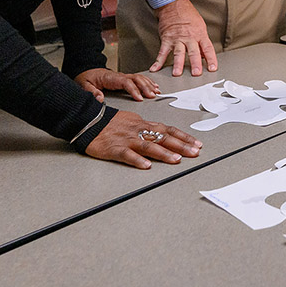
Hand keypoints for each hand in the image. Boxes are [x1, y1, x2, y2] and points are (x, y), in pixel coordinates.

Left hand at [75, 68, 159, 102]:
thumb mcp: (84, 84)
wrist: (86, 71)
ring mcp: (123, 77)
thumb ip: (92, 91)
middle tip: (153, 96)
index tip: (140, 98)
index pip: (126, 82)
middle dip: (146, 87)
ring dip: (149, 84)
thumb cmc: (87, 78)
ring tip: (156, 92)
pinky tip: (153, 86)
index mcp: (111, 77)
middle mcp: (119, 76)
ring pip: (139, 78)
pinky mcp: (124, 79)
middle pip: (136, 79)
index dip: (134, 90)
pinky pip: (138, 79)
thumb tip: (100, 98)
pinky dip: (148, 82)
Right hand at [85, 110, 201, 168]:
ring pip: (148, 146)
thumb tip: (162, 133)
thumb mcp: (133, 121)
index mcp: (144, 124)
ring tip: (176, 160)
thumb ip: (147, 128)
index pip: (168, 130)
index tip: (197, 144)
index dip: (184, 137)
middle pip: (163, 137)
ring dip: (163, 153)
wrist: (88, 120)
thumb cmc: (110, 122)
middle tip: (195, 153)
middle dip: (181, 145)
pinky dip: (137, 160)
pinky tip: (146, 166)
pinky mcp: (114, 149)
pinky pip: (127, 155)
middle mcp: (139, 130)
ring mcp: (127, 139)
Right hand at [153, 0, 217, 76]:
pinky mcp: (166, 39)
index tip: (212, 68)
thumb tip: (205, 56)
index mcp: (199, 34)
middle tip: (196, 73)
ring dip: (177, 63)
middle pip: (193, 51)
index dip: (211, 59)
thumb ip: (202, 42)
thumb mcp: (200, 27)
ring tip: (177, 73)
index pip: (207, 48)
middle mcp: (189, 37)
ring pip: (178, 52)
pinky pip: (162, 52)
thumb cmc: (188, 15)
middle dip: (195, 63)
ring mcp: (177, 39)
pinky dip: (158, 61)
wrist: (174, 5)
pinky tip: (155, 68)